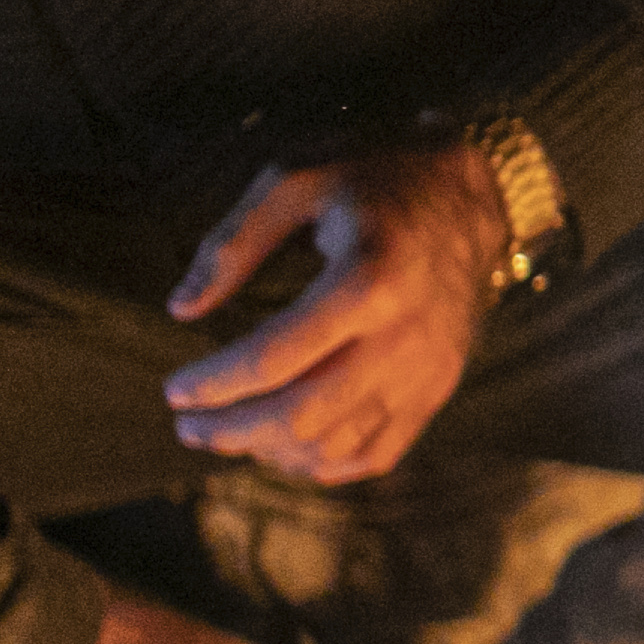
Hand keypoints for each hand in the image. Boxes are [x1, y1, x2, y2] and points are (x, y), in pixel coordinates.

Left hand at [158, 144, 510, 482]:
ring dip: (270, 451)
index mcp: (366, 280)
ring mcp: (426, 370)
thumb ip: (233, 241)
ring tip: (230, 435)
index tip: (174, 392)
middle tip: (189, 427)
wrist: (469, 195)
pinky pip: (377, 454)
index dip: (213, 383)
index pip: (273, 358)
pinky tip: (284, 449)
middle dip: (232, 430)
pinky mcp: (438, 387)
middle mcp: (403, 337)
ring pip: (336, 444)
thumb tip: (182, 307)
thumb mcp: (295, 181)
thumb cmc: (372, 179)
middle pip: (302, 415)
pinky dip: (323, 465)